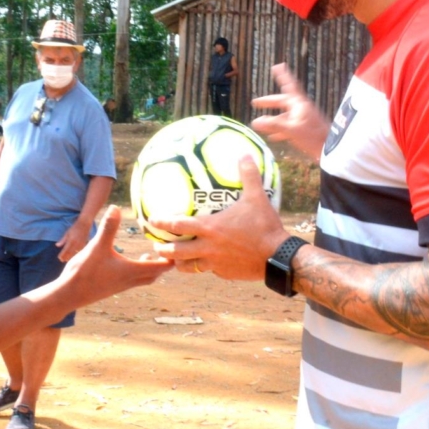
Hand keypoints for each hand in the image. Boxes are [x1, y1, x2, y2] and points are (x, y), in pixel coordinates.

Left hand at [55, 218, 92, 261]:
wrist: (85, 223)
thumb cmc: (75, 227)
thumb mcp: (67, 233)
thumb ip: (62, 240)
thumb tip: (57, 245)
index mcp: (71, 240)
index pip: (65, 250)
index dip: (62, 255)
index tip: (59, 258)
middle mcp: (76, 243)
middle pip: (70, 253)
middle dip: (66, 257)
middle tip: (62, 260)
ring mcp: (81, 244)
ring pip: (75, 253)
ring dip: (70, 256)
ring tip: (66, 259)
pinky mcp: (84, 244)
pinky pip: (79, 251)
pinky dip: (75, 254)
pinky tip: (73, 255)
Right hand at [57, 207, 171, 307]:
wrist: (69, 295)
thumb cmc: (84, 271)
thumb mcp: (97, 246)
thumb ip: (108, 227)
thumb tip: (116, 207)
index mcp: (132, 271)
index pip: (162, 267)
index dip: (171, 258)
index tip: (175, 247)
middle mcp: (130, 280)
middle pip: (155, 275)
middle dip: (163, 264)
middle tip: (165, 251)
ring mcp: (121, 286)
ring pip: (144, 279)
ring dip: (150, 269)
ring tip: (148, 256)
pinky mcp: (112, 287)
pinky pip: (132, 280)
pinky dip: (137, 272)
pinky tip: (126, 264)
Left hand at [149, 156, 288, 279]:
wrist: (278, 257)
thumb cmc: (265, 226)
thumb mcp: (257, 198)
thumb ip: (248, 176)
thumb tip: (244, 155)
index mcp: (210, 228)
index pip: (178, 224)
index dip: (162, 222)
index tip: (151, 220)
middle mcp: (208, 247)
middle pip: (176, 251)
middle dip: (163, 249)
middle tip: (155, 246)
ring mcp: (215, 263)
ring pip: (189, 267)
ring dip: (179, 263)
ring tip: (173, 261)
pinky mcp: (224, 273)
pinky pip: (209, 271)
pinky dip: (204, 268)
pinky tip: (205, 265)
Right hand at [250, 63, 329, 160]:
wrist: (332, 150)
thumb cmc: (313, 137)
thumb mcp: (291, 130)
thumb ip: (273, 125)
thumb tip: (255, 121)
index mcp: (299, 104)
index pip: (289, 86)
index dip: (283, 76)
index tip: (277, 66)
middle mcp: (301, 109)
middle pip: (283, 102)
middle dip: (270, 103)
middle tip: (256, 103)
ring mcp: (304, 119)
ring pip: (285, 115)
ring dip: (274, 117)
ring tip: (261, 122)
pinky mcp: (306, 129)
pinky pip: (290, 126)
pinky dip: (280, 129)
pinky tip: (273, 137)